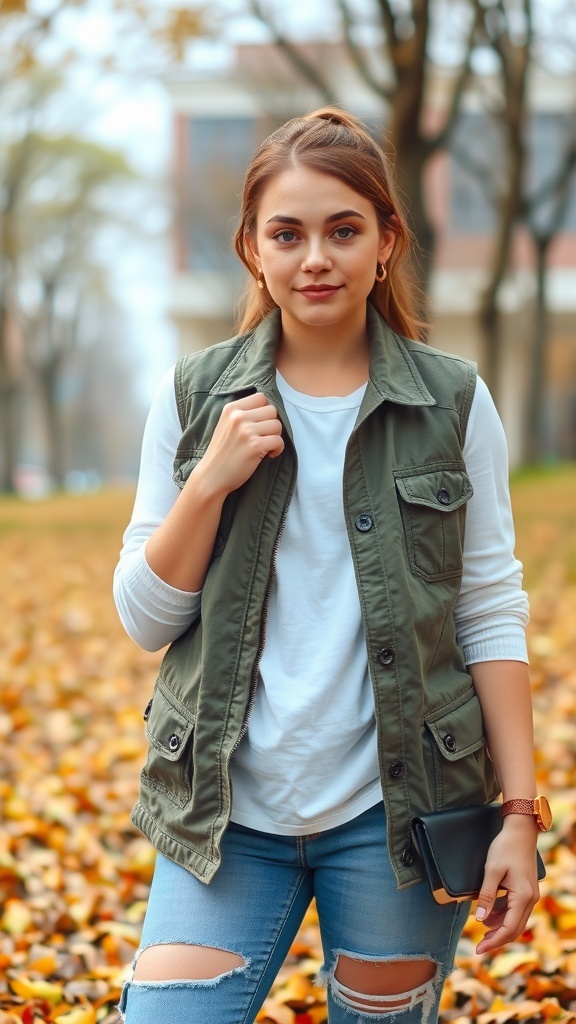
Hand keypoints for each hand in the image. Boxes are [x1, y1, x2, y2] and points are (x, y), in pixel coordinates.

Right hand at [195, 392, 284, 496]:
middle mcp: (238, 417)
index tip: (260, 424)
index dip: (265, 411)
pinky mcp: (255, 446)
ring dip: (275, 437)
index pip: (261, 397)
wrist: (211, 477)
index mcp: (231, 409)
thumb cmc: (221, 453)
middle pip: (272, 410)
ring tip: (265, 446)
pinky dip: (278, 449)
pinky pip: (279, 440)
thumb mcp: (225, 425)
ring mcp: (246, 431)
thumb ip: (242, 414)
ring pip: (277, 425)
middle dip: (271, 425)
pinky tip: (269, 455)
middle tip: (264, 437)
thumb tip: (267, 408)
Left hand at [474, 816, 540, 954]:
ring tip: (482, 929)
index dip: (494, 941)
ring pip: (516, 920)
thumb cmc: (505, 847)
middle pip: (515, 928)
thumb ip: (487, 895)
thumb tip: (480, 918)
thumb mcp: (492, 870)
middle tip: (479, 946)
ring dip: (500, 927)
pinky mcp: (527, 890)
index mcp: (523, 897)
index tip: (479, 950)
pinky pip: (516, 910)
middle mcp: (531, 899)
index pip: (509, 928)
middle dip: (497, 939)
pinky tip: (490, 914)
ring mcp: (531, 895)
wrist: (520, 830)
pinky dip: (503, 915)